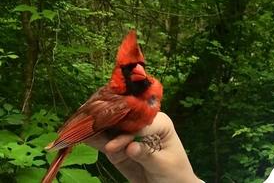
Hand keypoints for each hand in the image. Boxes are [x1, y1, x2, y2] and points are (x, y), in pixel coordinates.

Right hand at [85, 112, 200, 182]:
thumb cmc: (174, 173)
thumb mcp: (163, 165)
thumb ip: (146, 155)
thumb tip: (130, 147)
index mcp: (159, 122)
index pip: (139, 124)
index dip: (125, 131)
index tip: (112, 144)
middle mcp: (142, 124)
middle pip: (122, 120)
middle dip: (105, 122)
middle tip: (88, 124)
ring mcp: (129, 135)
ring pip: (110, 129)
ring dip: (95, 128)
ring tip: (78, 129)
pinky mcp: (119, 147)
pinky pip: (105, 142)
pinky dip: (94, 140)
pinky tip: (82, 137)